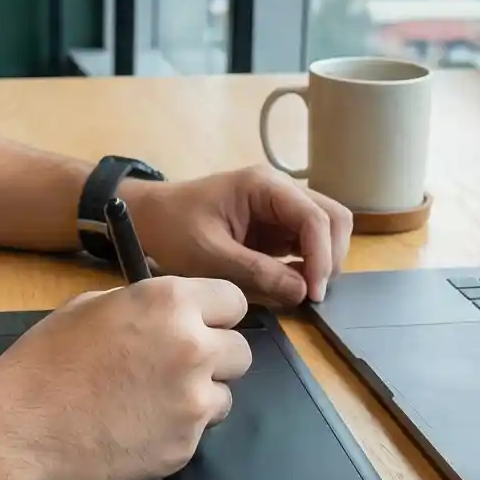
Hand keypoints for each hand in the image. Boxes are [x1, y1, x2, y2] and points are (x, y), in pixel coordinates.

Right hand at [0, 277, 253, 479]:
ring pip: (224, 397)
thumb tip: (171, 312)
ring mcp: (192, 402)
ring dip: (198, 399)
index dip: (215, 316)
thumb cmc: (44, 362)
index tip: (201, 326)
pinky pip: (197, 435)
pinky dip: (174, 433)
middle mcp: (193, 347)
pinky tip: (134, 430)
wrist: (17, 427)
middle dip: (213, 359)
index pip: (234, 301)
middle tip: (174, 369)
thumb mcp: (91, 307)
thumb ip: (144, 306)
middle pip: (240, 352)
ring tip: (148, 403)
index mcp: (170, 303)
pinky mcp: (184, 448)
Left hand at [119, 167, 352, 306]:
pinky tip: (293, 286)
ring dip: (322, 260)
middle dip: (330, 256)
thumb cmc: (172, 229)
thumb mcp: (210, 256)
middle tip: (313, 293)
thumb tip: (303, 292)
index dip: (321, 256)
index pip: (314, 217)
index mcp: (264, 186)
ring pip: (324, 229)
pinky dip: (308, 264)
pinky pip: (306, 243)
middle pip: (332, 218)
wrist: (148, 219)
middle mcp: (280, 190)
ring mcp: (279, 208)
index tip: (313, 293)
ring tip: (304, 291)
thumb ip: (257, 273)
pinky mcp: (274, 227)